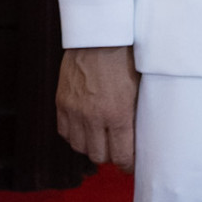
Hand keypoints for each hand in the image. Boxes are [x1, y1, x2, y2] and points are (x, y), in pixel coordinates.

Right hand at [56, 46, 139, 171]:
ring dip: (91, 147)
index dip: (128, 165)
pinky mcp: (61, 102)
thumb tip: (141, 137)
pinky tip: (85, 129)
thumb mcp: (140, 88)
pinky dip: (74, 135)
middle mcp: (94, 117)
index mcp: (118, 114)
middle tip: (117, 150)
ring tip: (101, 139)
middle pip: (99, 156)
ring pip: (80, 148)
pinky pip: (64, 132)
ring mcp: (74, 111)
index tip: (132, 165)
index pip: (122, 156)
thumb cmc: (126, 58)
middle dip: (111, 156)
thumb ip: (136, 114)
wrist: (100, 36)